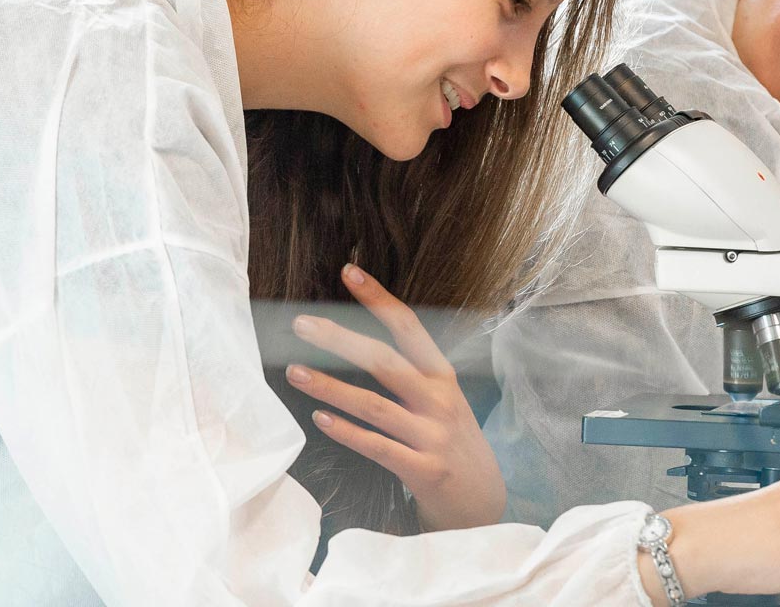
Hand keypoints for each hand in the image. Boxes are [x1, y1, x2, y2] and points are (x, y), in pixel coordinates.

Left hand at [285, 263, 505, 530]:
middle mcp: (439, 401)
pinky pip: (379, 447)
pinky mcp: (425, 471)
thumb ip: (412, 377)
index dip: (379, 299)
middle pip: (385, 360)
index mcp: (442, 378)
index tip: (349, 272)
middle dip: (341, 339)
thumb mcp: (444, 402)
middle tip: (302, 324)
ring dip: (331, 388)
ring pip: (374, 405)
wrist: (484, 506)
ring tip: (295, 373)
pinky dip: (348, 432)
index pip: (409, 327)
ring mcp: (433, 437)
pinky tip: (321, 421)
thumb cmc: (453, 447)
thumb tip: (361, 346)